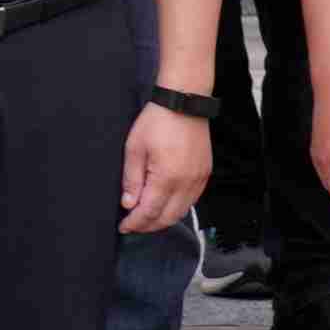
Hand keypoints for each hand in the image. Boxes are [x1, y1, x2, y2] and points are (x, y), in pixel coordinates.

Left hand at [117, 101, 211, 235]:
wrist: (183, 102)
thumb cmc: (157, 121)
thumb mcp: (134, 149)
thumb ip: (131, 180)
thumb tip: (128, 204)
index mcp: (167, 177)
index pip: (150, 211)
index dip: (135, 223)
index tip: (124, 227)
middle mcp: (187, 182)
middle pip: (168, 217)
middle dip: (149, 226)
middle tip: (134, 226)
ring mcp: (199, 179)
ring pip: (182, 212)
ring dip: (164, 219)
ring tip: (147, 218)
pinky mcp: (205, 174)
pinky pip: (192, 200)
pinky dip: (178, 207)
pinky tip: (165, 204)